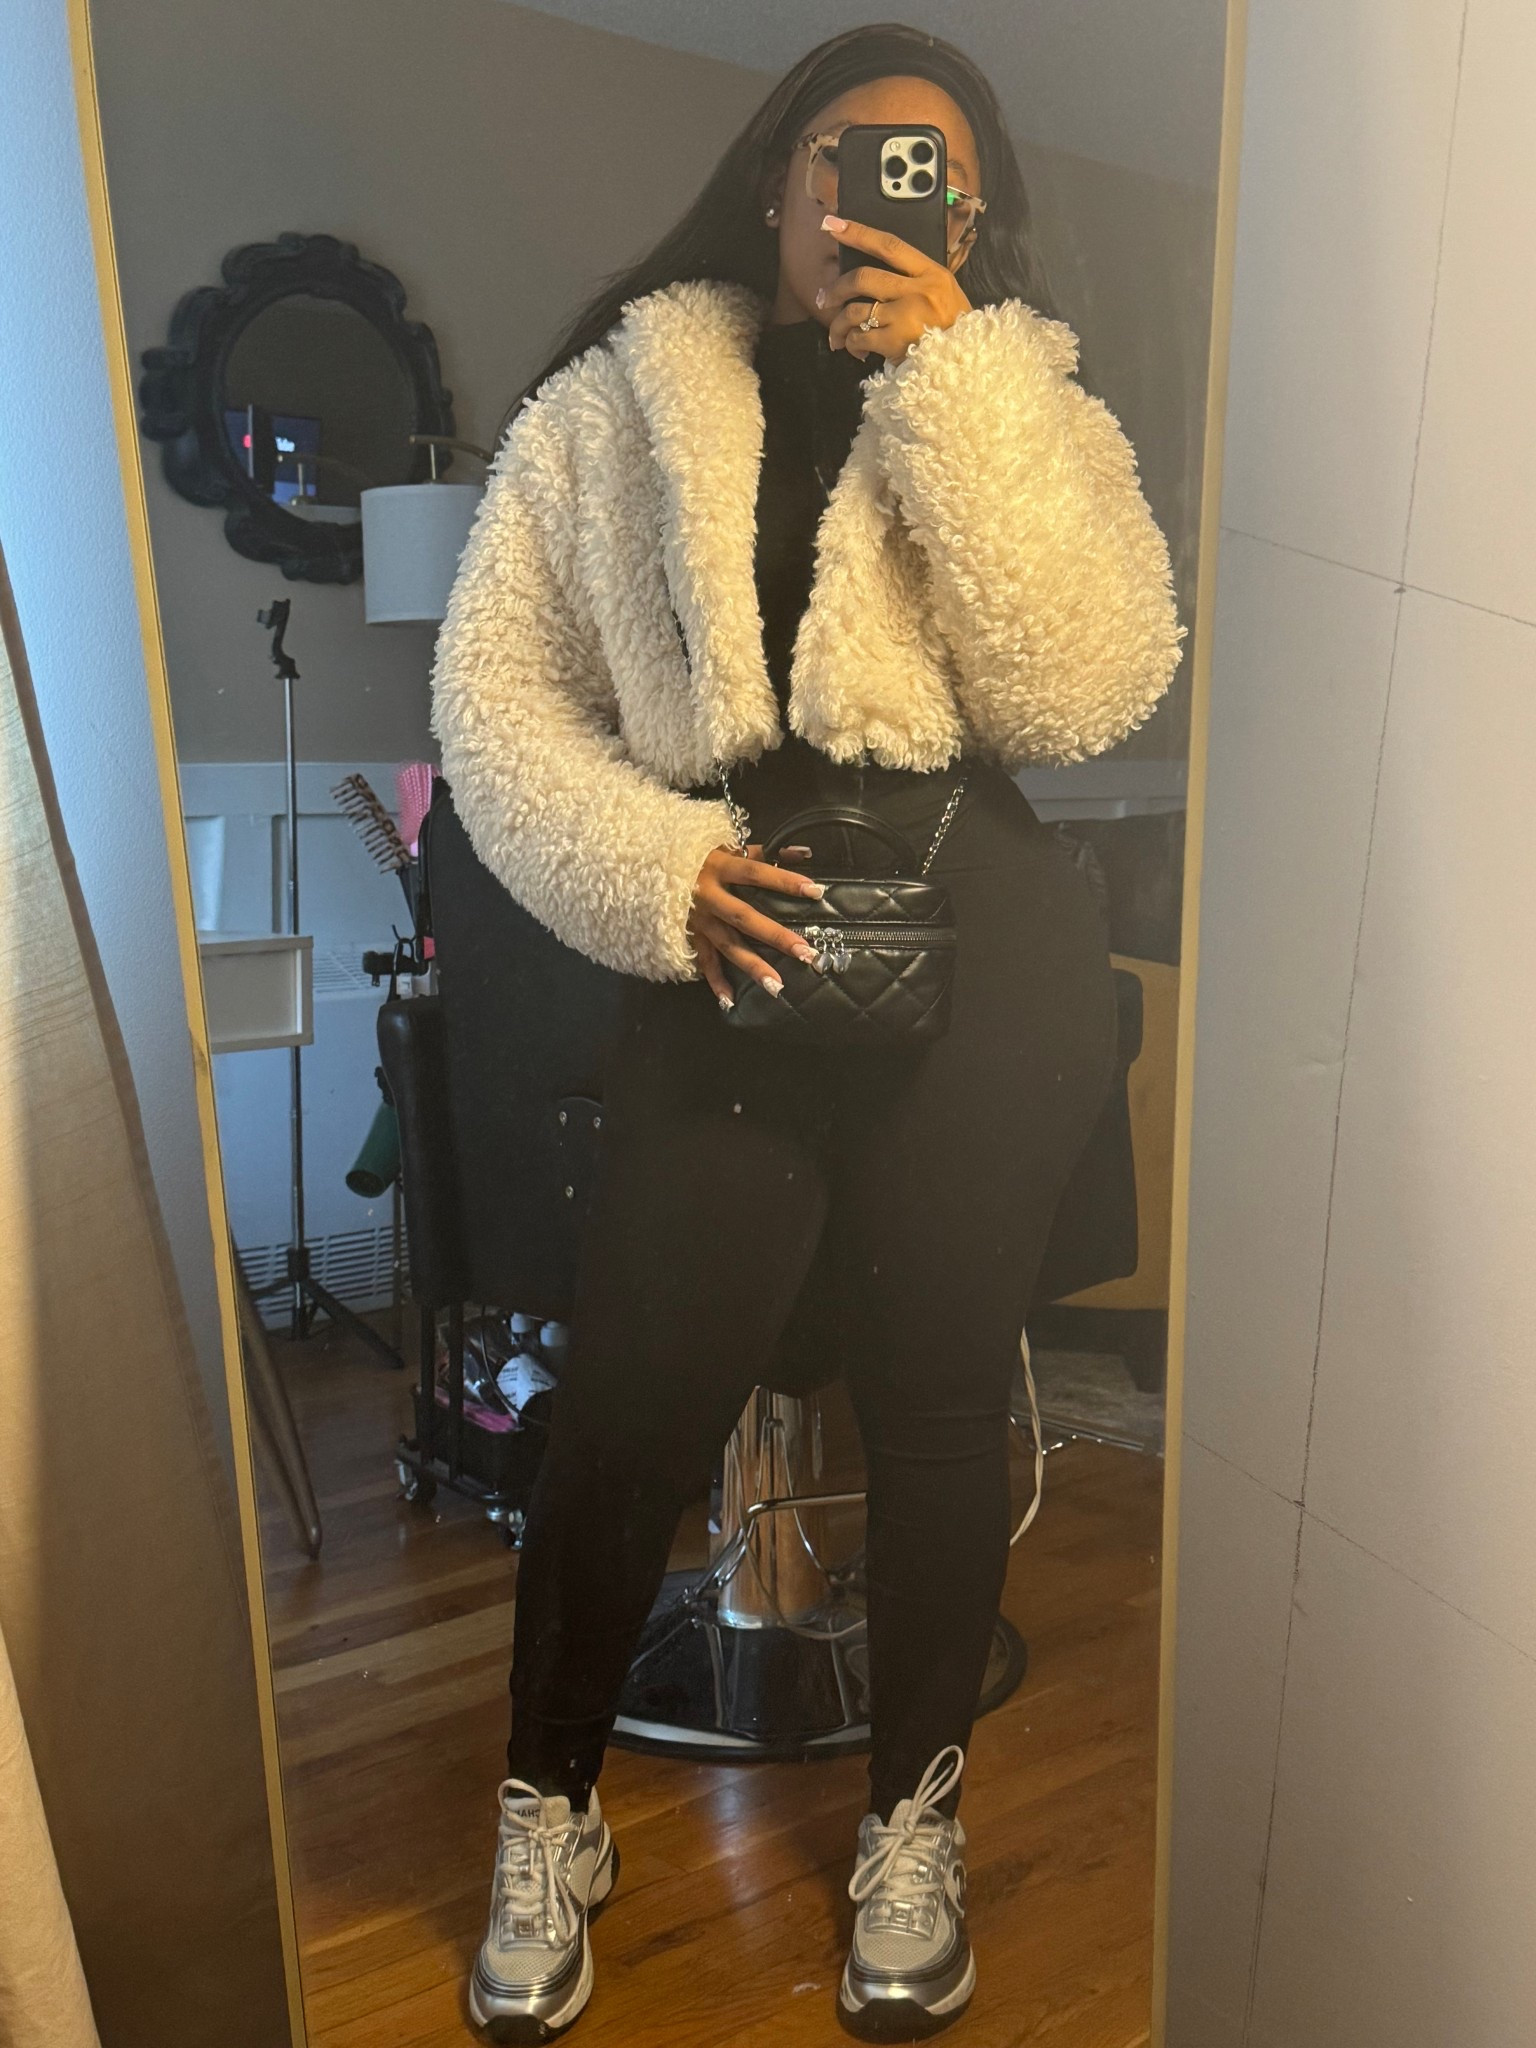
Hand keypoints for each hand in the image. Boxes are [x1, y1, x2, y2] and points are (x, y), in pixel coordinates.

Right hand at [687, 842, 823, 1007]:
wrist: (648, 864)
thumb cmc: (696, 855)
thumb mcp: (727, 845)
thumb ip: (765, 851)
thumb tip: (805, 853)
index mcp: (719, 867)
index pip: (756, 873)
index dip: (784, 881)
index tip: (815, 891)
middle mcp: (709, 896)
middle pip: (745, 918)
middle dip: (775, 936)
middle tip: (805, 952)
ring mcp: (698, 919)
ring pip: (728, 945)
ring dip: (752, 966)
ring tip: (777, 986)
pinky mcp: (689, 935)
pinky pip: (703, 960)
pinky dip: (715, 981)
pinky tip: (730, 1001)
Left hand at [815, 214, 971, 364]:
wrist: (967, 362)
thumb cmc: (952, 327)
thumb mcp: (943, 292)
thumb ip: (915, 279)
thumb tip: (874, 276)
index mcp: (931, 272)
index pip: (889, 245)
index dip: (858, 233)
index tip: (833, 224)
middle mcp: (918, 291)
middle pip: (863, 278)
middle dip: (837, 288)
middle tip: (826, 298)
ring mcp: (907, 317)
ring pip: (856, 311)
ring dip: (838, 324)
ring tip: (836, 334)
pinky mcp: (897, 342)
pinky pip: (861, 337)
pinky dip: (852, 344)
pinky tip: (856, 349)